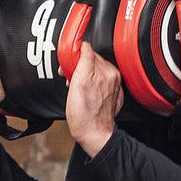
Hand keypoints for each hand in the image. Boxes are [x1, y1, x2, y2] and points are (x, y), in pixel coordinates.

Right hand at [66, 41, 122, 156]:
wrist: (94, 135)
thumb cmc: (84, 115)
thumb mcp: (78, 83)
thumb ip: (84, 59)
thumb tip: (84, 45)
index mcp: (107, 70)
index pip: (88, 52)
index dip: (73, 59)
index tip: (66, 67)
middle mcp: (113, 76)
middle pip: (91, 62)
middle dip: (77, 69)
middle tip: (69, 81)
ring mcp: (114, 87)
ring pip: (94, 73)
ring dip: (82, 78)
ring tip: (75, 90)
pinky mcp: (112, 96)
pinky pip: (98, 84)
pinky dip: (89, 87)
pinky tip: (84, 96)